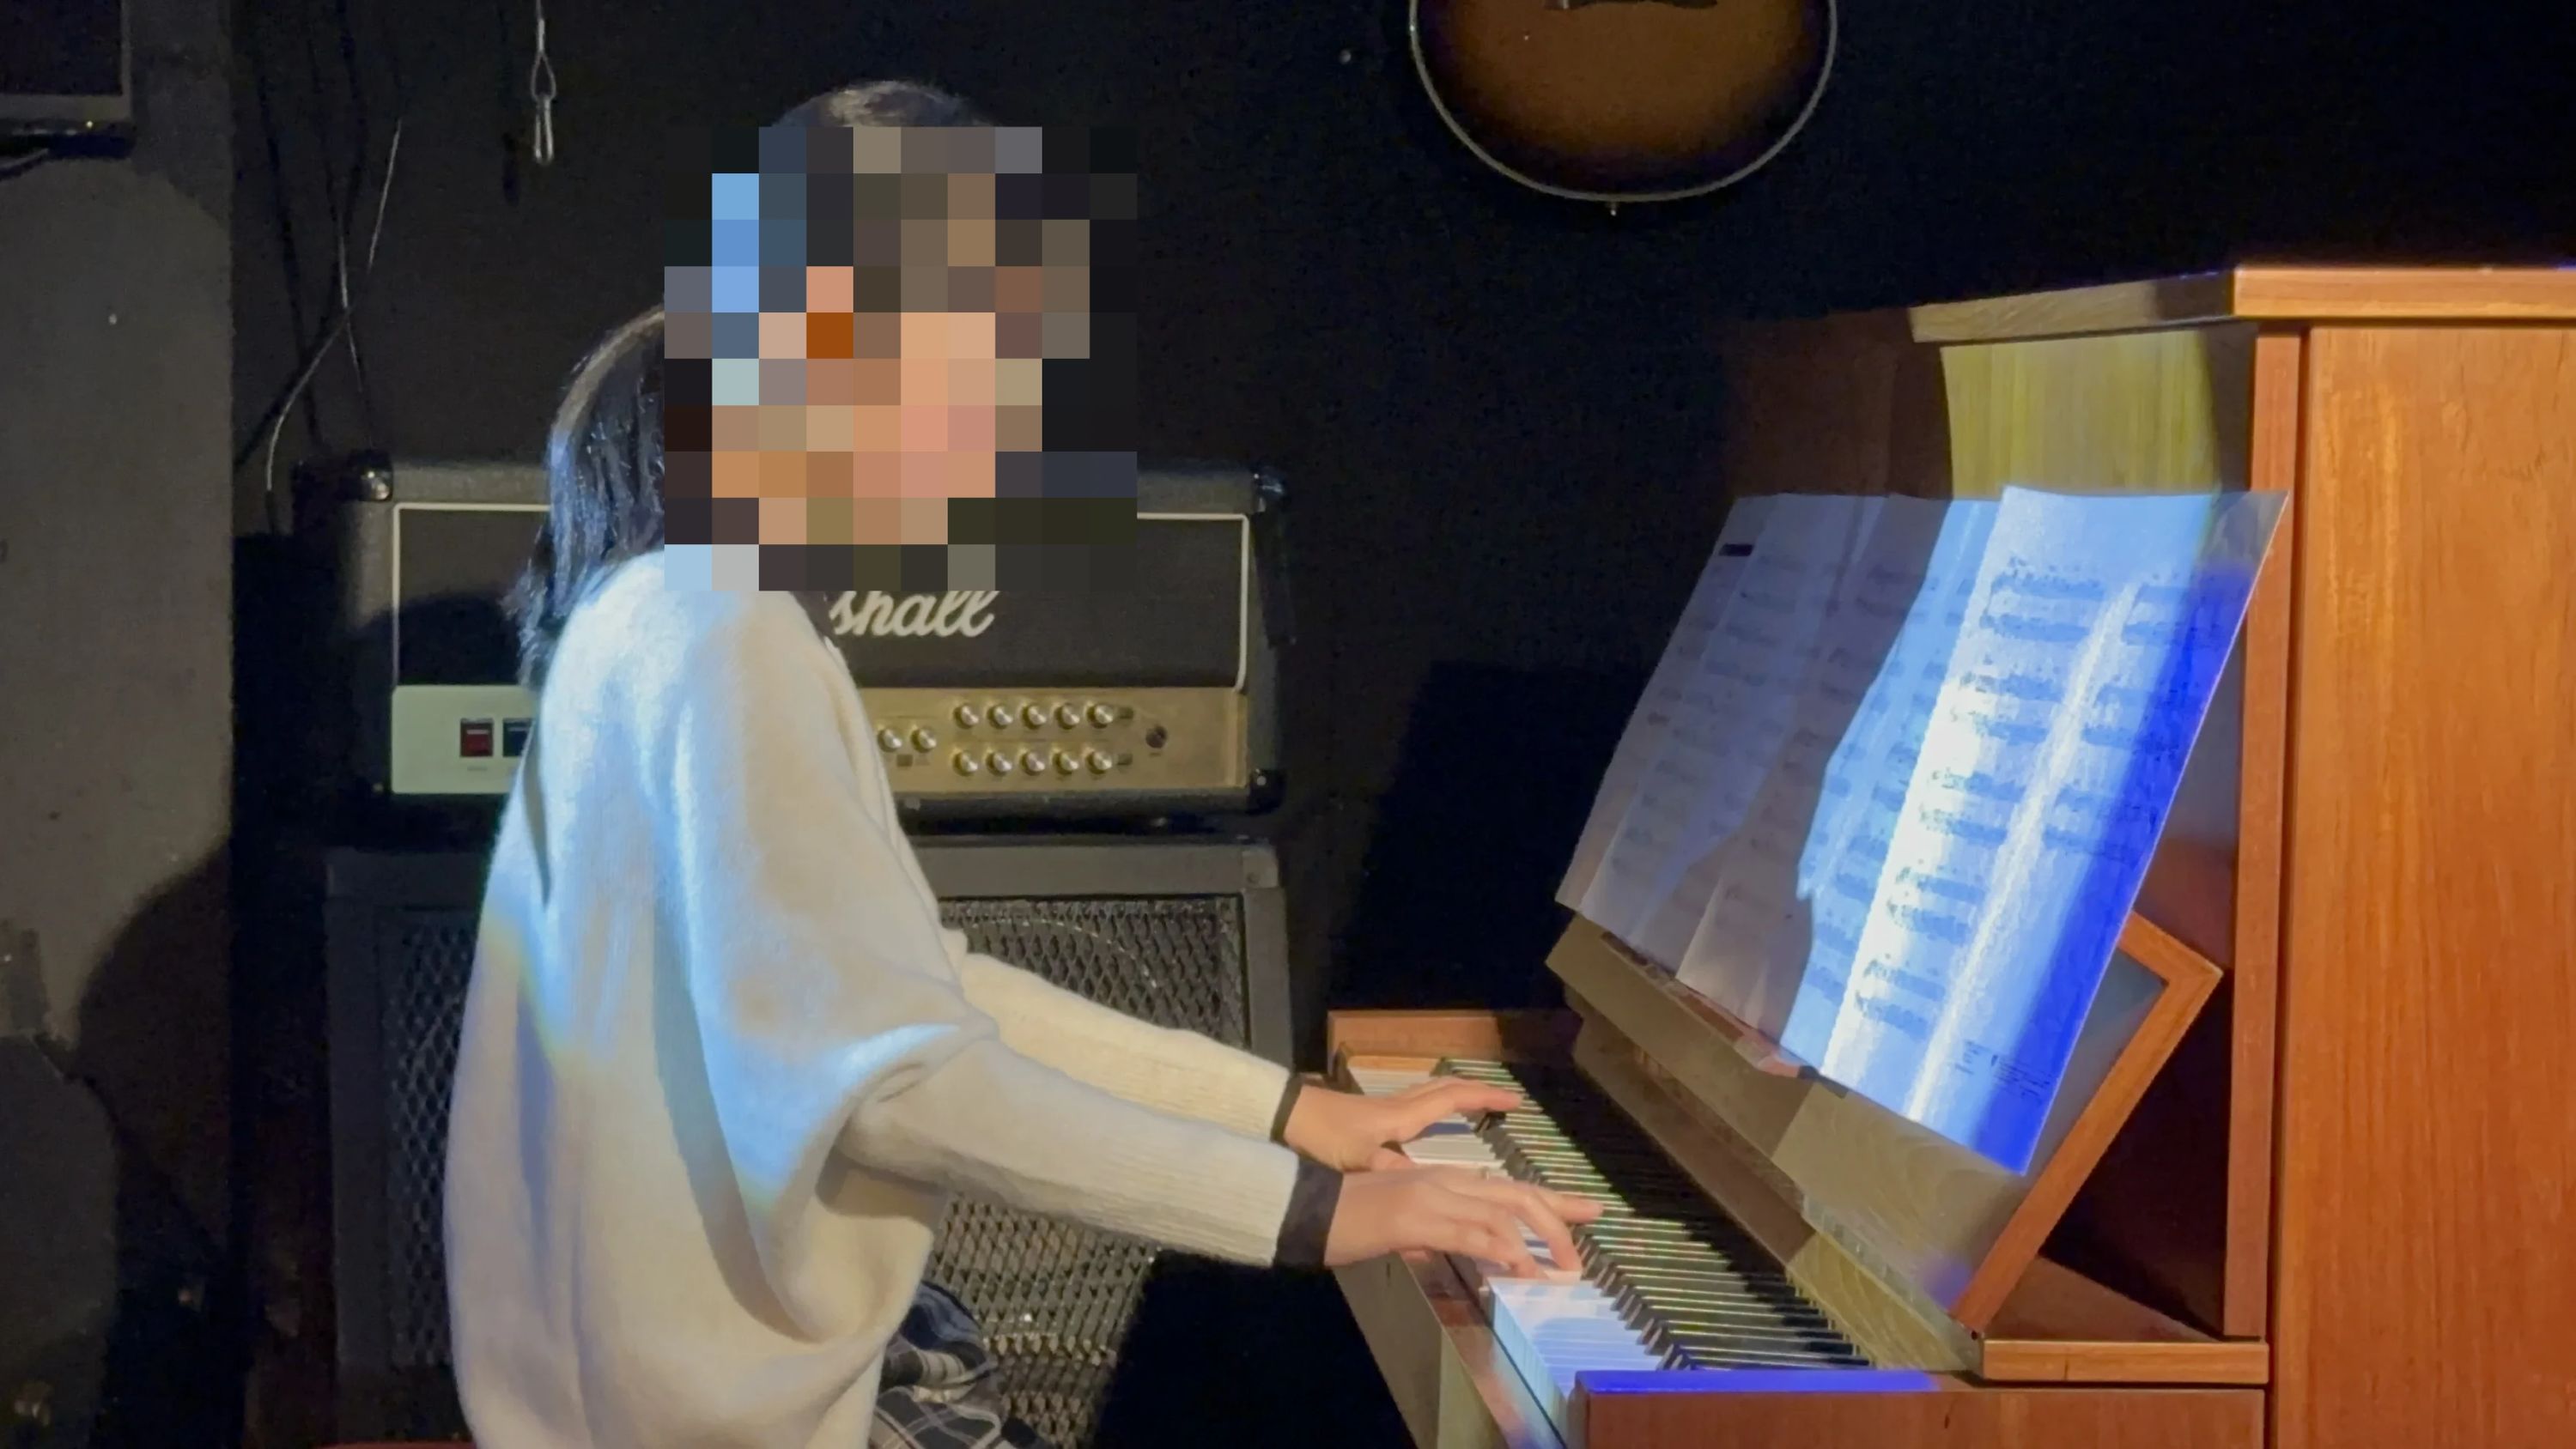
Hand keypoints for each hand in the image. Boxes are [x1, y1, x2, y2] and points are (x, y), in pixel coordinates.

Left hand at [1283, 1078, 1522, 1171]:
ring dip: (1453, 1097)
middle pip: (1443, 1090)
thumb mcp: (1359, 1160)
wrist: (1281, 1118)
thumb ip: (1395, 1172)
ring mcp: (1380, 1111)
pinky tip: (1426, 1132)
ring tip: (1475, 1109)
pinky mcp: (1366, 1119)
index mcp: (1401, 1116)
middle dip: (1475, 1092)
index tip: (1514, 1101)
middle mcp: (1396, 1108)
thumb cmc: (1320, 1136)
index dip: (1484, 1099)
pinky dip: (1429, 1111)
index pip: (1452, 1099)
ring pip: (1427, 1096)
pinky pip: (1411, 1108)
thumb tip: (1434, 1186)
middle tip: (1503, 1100)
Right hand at [1323, 1166, 1598, 1277]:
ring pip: (1503, 1212)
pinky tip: (1522, 1270)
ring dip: (1538, 1244)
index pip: (1509, 1187)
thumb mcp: (1400, 1225)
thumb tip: (1452, 1248)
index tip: (1589, 1211)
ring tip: (1559, 1272)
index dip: (1552, 1200)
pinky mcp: (1418, 1218)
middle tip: (1581, 1258)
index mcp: (1442, 1180)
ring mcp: (1432, 1196)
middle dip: (1558, 1220)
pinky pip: (1473, 1234)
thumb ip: (1431, 1233)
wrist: (1308, 1209)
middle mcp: (1445, 1181)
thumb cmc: (1348, 1218)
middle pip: (1517, 1195)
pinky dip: (1504, 1252)